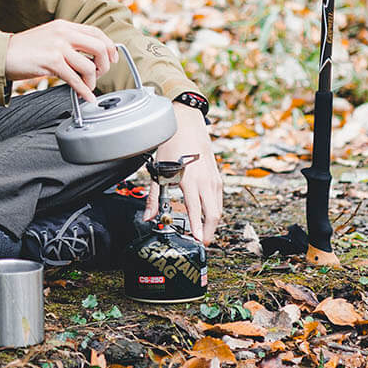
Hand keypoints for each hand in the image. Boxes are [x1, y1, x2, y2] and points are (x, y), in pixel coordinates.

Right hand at [4, 20, 118, 102]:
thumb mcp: (48, 37)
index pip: (96, 33)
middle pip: (99, 47)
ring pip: (90, 66)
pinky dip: (84, 91)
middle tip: (99, 75)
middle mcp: (63, 33)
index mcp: (63, 26)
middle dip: (105, 65)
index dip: (110, 47)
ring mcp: (57, 47)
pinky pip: (76, 79)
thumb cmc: (22, 50)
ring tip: (86, 87)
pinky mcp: (52, 62)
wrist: (0, 54)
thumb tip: (88, 56)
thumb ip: (67, 42)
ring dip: (92, 81)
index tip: (112, 59)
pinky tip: (86, 97)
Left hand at [150, 105, 222, 243]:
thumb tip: (148, 218)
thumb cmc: (171, 145)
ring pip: (218, 208)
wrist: (187, 124)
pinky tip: (206, 217)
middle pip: (214, 214)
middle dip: (210, 231)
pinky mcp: (218, 178)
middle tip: (202, 243)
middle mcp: (206, 181)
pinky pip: (219, 199)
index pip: (196, 210)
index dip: (198, 228)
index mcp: (190, 180)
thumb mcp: (158, 170)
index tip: (198, 241)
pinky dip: (214, 211)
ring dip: (212, 222)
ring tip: (203, 234)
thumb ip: (155, 197)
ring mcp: (214, 179)